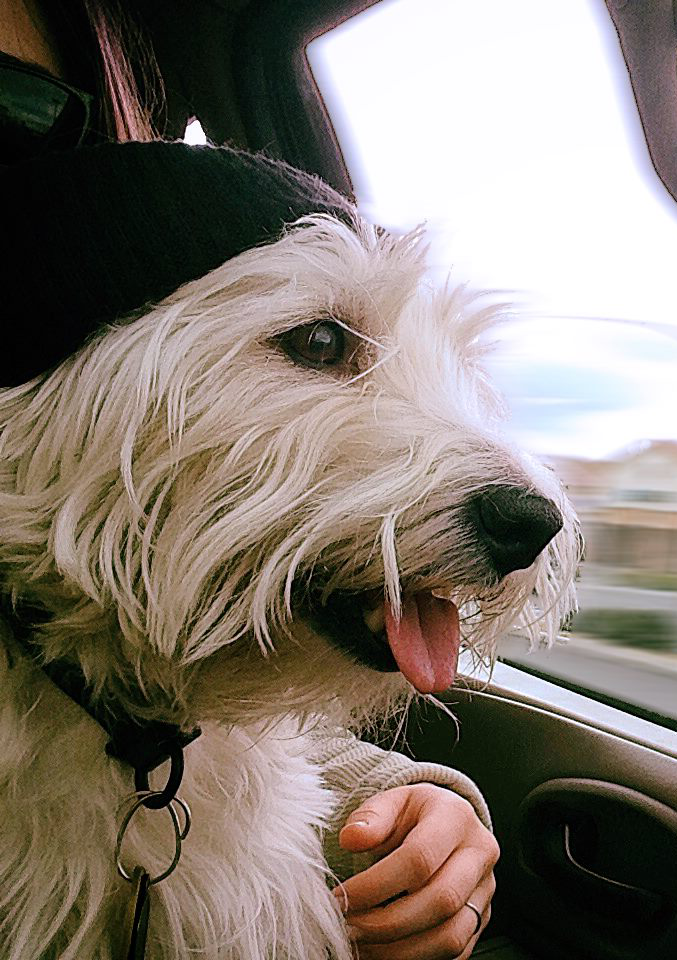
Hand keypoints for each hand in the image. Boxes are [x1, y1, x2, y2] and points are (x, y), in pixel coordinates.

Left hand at [331, 783, 498, 958]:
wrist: (443, 823)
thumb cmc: (413, 814)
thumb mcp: (391, 801)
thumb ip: (370, 817)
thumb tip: (351, 838)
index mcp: (455, 817)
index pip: (419, 858)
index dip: (376, 884)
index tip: (343, 897)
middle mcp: (478, 854)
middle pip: (441, 900)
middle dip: (387, 922)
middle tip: (349, 925)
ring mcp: (484, 891)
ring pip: (451, 936)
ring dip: (400, 949)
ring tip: (362, 943)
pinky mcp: (481, 919)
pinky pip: (455, 952)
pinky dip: (415, 957)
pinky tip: (383, 950)